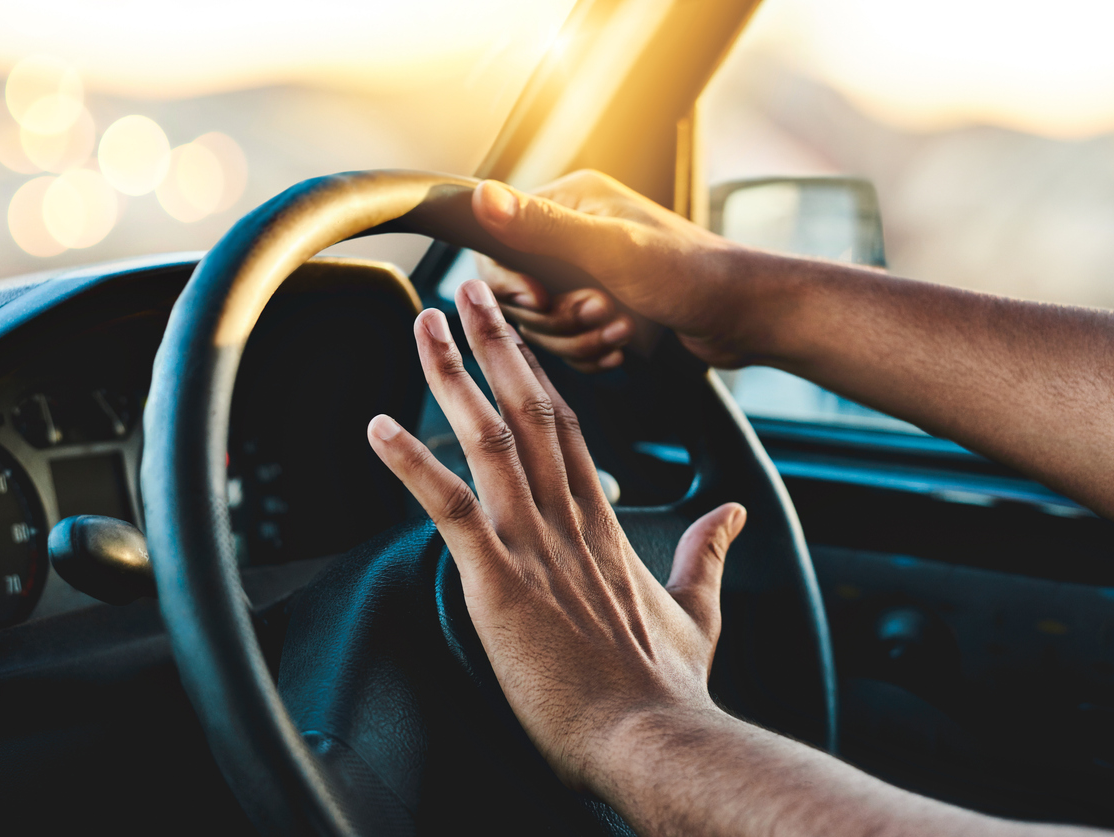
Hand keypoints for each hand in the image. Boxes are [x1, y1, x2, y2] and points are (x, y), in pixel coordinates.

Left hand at [366, 278, 745, 790]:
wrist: (653, 737)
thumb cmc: (668, 686)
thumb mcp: (699, 610)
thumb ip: (709, 554)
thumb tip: (735, 518)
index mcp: (603, 523)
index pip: (566, 428)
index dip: (534, 374)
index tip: (513, 334)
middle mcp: (567, 518)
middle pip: (527, 409)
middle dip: (493, 343)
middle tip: (466, 290)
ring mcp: (533, 544)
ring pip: (488, 438)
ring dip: (450, 377)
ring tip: (423, 325)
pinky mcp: (500, 581)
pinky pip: (449, 508)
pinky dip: (411, 465)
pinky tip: (377, 428)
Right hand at [471, 170, 755, 370]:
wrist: (744, 316)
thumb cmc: (690, 274)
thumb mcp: (611, 250)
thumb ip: (543, 227)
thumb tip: (482, 197)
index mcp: (570, 202)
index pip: (497, 244)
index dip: (510, 283)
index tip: (539, 300)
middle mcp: (572, 235)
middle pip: (518, 292)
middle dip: (557, 316)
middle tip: (602, 311)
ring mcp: (586, 275)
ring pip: (542, 324)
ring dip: (577, 337)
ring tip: (620, 329)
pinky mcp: (600, 309)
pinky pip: (567, 343)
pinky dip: (590, 352)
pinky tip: (622, 346)